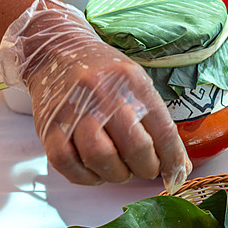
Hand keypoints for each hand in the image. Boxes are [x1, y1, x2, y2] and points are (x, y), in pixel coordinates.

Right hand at [0, 0, 190, 188]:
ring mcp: (73, 111)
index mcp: (132, 83)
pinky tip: (94, 170)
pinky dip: (86, 176)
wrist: (55, 50)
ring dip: (117, 174)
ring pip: (100, 158)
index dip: (173, 161)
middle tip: (145, 168)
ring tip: (120, 169)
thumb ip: (157, 123)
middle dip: (146, 168)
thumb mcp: (137, 85)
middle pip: (134, 147)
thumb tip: (179, 167)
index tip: (177, 176)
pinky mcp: (49, 127)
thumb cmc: (103, 74)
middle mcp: (103, 95)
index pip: (163, 131)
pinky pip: (67, 164)